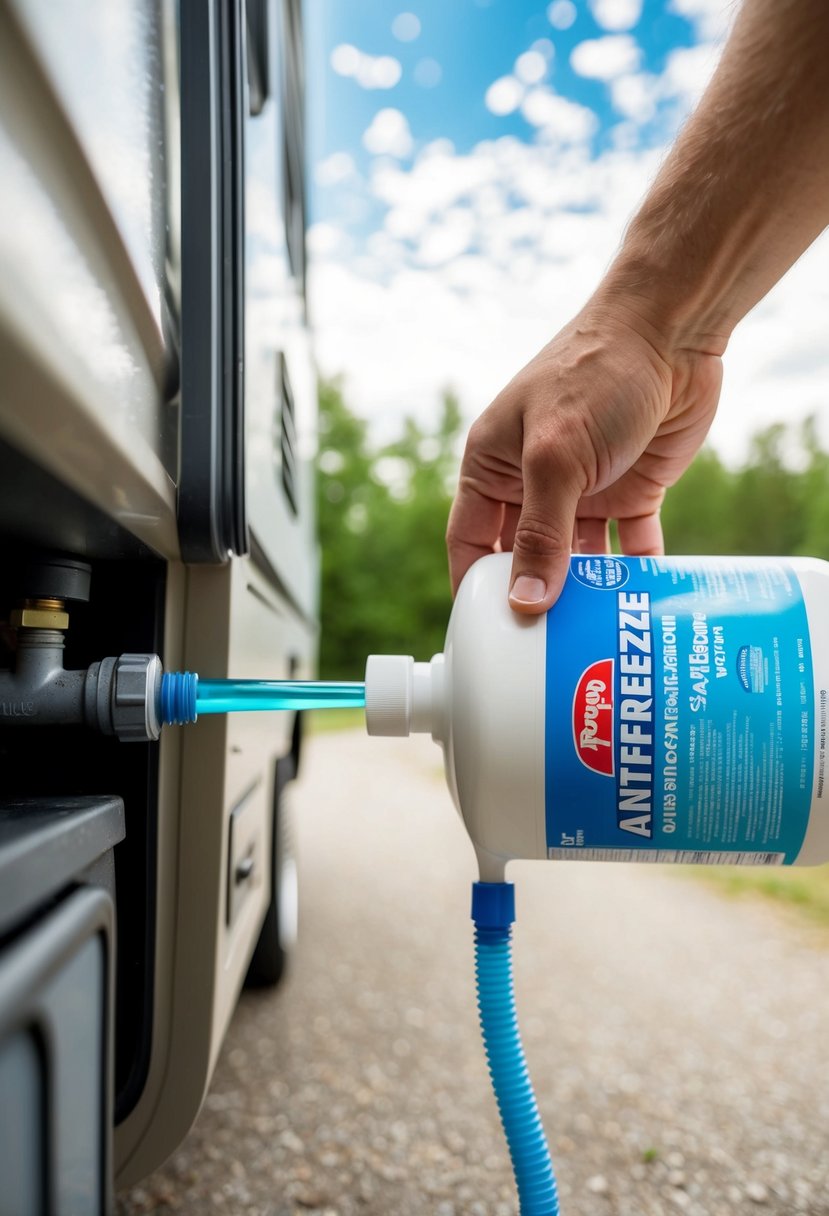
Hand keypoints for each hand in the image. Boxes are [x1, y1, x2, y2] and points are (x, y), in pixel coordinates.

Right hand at [446, 300, 722, 611]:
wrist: (673, 330)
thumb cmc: (595, 374)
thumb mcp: (556, 456)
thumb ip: (540, 533)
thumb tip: (524, 604)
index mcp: (493, 464)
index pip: (469, 539)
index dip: (472, 586)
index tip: (482, 636)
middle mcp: (533, 480)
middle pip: (524, 556)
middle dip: (534, 599)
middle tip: (542, 652)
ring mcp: (585, 487)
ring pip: (578, 558)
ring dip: (586, 594)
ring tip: (593, 639)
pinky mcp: (632, 489)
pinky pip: (629, 546)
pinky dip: (634, 574)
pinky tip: (640, 607)